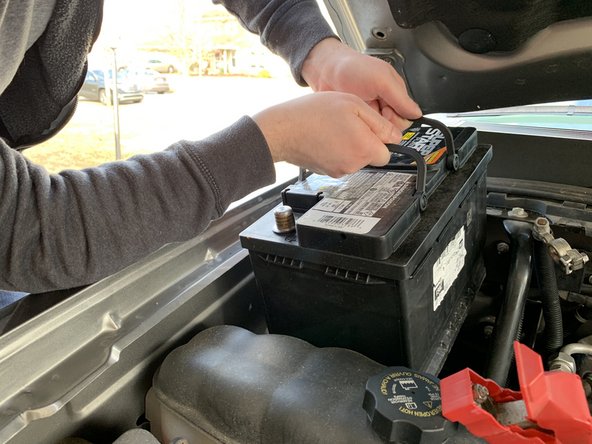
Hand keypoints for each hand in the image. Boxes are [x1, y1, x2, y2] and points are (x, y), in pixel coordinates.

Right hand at [253, 91, 399, 177]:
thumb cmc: (313, 114)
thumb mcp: (352, 105)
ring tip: (334, 127)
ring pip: (355, 158)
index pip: (388, 152)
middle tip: (350, 123)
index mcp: (364, 148)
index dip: (381, 138)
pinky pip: (340, 161)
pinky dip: (336, 150)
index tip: (373, 128)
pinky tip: (325, 136)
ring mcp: (339, 170)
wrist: (282, 130)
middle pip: (371, 156)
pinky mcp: (326, 172)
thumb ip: (379, 122)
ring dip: (350, 145)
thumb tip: (395, 135)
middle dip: (366, 141)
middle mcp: (354, 164)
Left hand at [301, 38, 421, 129]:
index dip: (397, 119)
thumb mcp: (381, 79)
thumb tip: (416, 113)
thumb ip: (400, 97)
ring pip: (378, 131)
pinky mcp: (357, 119)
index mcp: (394, 93)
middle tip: (373, 114)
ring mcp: (369, 112)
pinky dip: (361, 129)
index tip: (386, 114)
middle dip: (384, 125)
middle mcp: (383, 104)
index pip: (405, 116)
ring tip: (361, 116)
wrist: (325, 71)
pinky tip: (355, 122)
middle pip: (392, 127)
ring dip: (371, 127)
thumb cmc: (352, 68)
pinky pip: (364, 132)